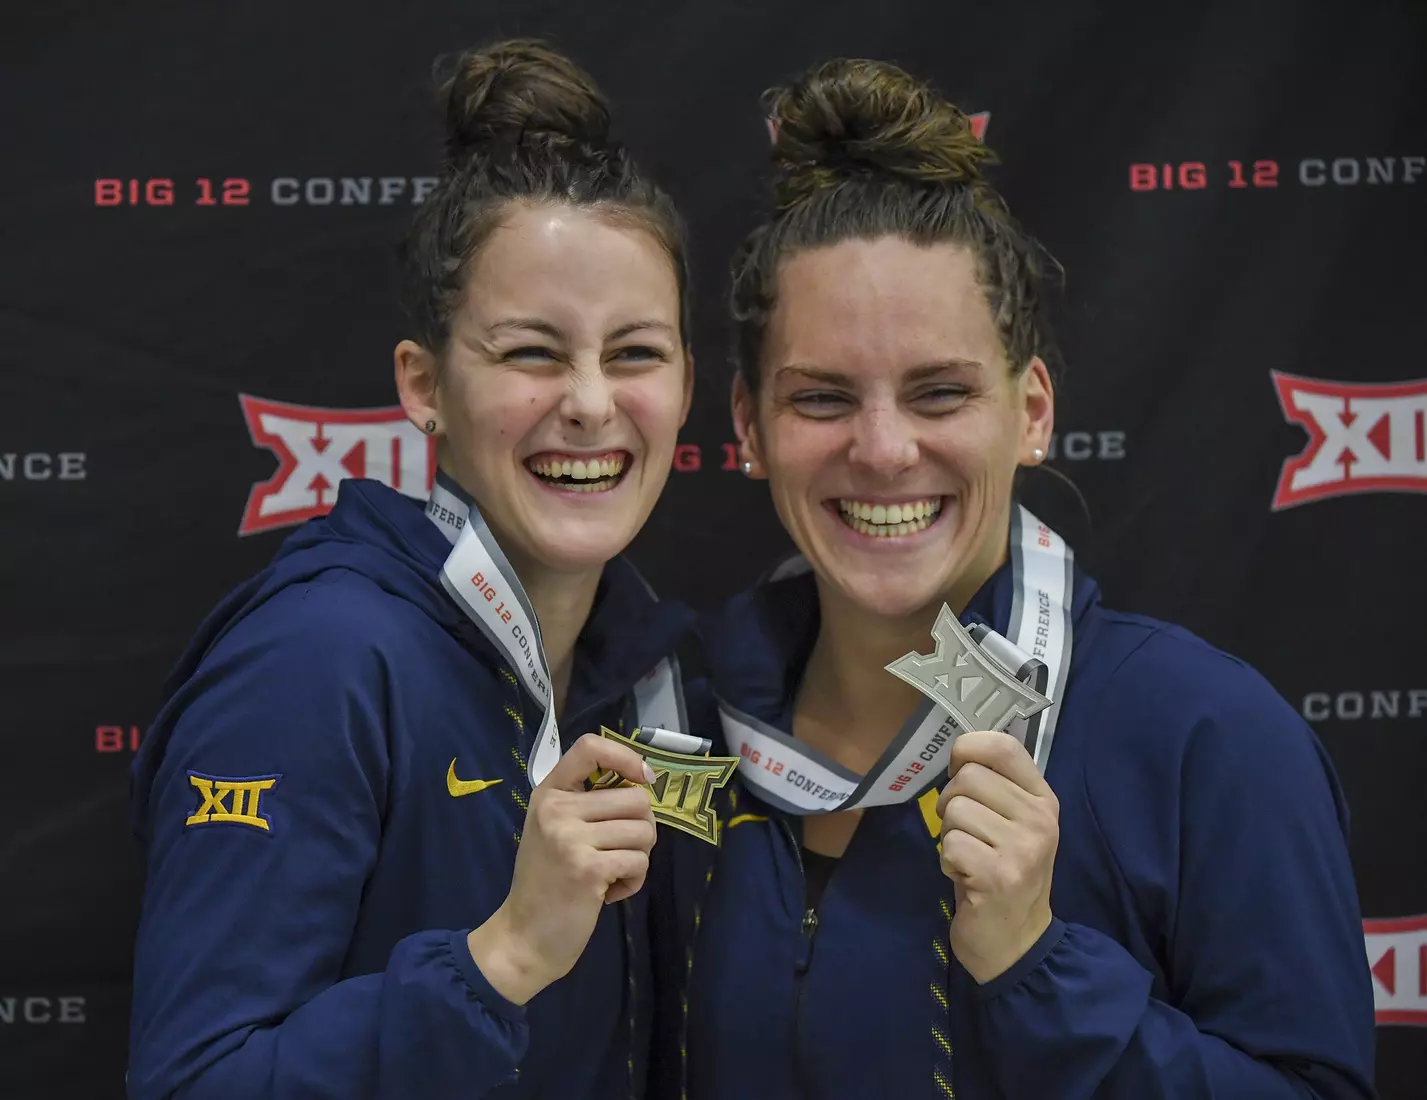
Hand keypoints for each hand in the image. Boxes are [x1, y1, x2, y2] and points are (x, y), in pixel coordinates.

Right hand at [467, 733, 656, 1003]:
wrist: (524, 936)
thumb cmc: (547, 882)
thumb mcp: (556, 829)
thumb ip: (589, 804)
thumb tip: (644, 784)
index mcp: (549, 793)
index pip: (590, 747)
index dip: (626, 756)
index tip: (643, 778)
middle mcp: (557, 809)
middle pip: (636, 798)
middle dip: (642, 827)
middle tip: (619, 851)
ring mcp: (570, 838)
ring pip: (644, 830)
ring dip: (638, 857)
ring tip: (611, 873)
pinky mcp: (588, 869)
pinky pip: (639, 861)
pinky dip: (634, 881)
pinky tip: (608, 892)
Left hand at [935, 730, 1058, 983]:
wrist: (1017, 942)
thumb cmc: (1004, 873)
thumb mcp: (1011, 823)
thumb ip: (994, 786)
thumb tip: (959, 753)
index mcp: (1043, 798)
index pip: (1003, 745)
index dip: (967, 751)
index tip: (958, 775)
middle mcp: (1039, 819)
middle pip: (967, 777)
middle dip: (950, 803)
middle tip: (964, 832)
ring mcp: (1022, 848)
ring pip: (954, 810)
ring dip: (949, 836)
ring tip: (969, 858)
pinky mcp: (999, 876)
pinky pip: (950, 845)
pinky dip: (948, 862)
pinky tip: (967, 878)